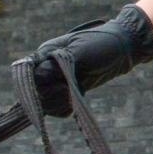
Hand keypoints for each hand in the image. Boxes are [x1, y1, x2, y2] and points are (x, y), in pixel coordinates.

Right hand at [29, 4, 152, 115]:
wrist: (124, 47)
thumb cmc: (102, 43)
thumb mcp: (78, 51)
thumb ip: (56, 64)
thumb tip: (37, 76)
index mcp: (45, 53)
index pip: (28, 75)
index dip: (37, 83)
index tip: (55, 83)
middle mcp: (47, 68)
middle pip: (35, 92)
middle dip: (51, 92)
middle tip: (68, 85)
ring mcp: (58, 81)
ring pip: (45, 103)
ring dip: (58, 102)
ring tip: (73, 91)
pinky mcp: (69, 91)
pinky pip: (58, 109)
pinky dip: (65, 108)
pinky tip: (76, 101)